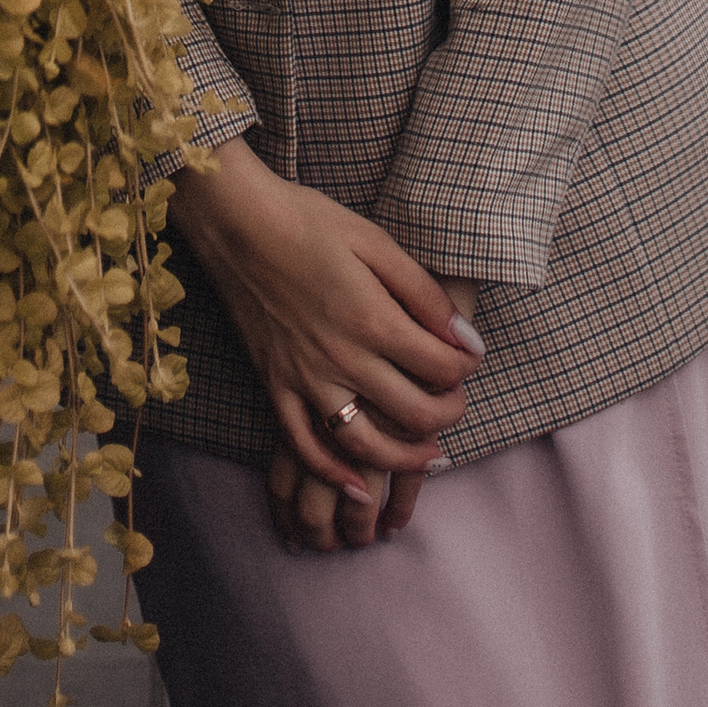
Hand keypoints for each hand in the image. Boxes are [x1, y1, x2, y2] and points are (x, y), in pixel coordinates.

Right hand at [170, 140, 482, 553]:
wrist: (237, 224)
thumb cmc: (309, 223)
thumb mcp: (375, 241)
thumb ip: (423, 293)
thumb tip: (465, 336)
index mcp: (372, 320)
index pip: (439, 366)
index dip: (465, 366)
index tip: (470, 358)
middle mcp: (342, 359)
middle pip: (412, 413)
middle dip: (448, 413)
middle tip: (457, 402)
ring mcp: (305, 379)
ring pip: (363, 444)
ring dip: (402, 458)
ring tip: (428, 454)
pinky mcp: (275, 386)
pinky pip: (303, 446)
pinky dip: (332, 472)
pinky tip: (356, 483)